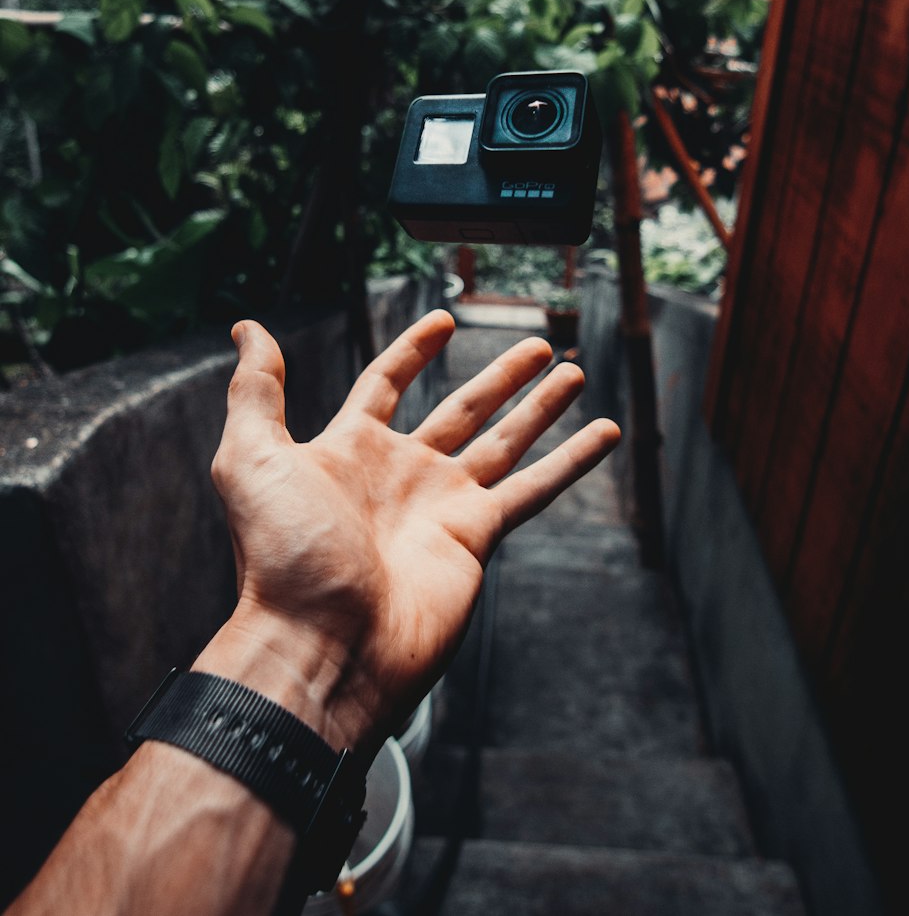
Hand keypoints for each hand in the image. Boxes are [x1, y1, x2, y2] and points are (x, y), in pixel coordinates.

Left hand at [208, 309, 618, 760]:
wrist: (321, 644)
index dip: (414, 351)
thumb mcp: (252, 458)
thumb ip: (256, 390)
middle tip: (539, 345)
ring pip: (505, 442)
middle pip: (462, 409)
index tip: (445, 320)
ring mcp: (443, 506)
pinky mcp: (478, 537)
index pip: (387, 384)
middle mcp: (402, 474)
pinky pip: (534, 488)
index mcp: (349, 449)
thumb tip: (248, 328)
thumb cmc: (281, 556)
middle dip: (500, 377)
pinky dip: (572, 461)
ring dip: (541, 406)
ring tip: (573, 371)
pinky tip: (603, 432)